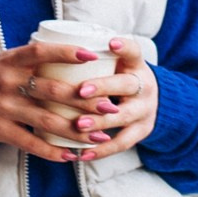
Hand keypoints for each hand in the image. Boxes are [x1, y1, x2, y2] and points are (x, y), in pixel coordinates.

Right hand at [0, 38, 151, 163]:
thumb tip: (75, 53)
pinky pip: (30, 143)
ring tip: (100, 136)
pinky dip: (52, 151)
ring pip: (47, 121)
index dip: (65, 53)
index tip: (91, 56)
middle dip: (85, 100)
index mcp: (10, 61)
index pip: (40, 52)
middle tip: (109, 106)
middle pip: (52, 91)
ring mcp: (3, 108)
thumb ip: (32, 59)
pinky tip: (71, 155)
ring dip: (76, 130)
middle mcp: (7, 83)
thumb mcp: (5, 60)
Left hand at [79, 43, 156, 161]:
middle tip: (80, 91)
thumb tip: (48, 46)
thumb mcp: (116, 64)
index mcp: (136, 65)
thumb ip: (94, 59)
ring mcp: (145, 110)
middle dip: (103, 87)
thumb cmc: (119, 77)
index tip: (111, 43)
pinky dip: (101, 149)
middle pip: (126, 85)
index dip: (124, 47)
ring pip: (123, 116)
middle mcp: (144, 86)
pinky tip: (82, 153)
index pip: (134, 51)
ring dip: (100, 121)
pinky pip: (122, 143)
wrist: (149, 101)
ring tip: (79, 125)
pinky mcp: (141, 132)